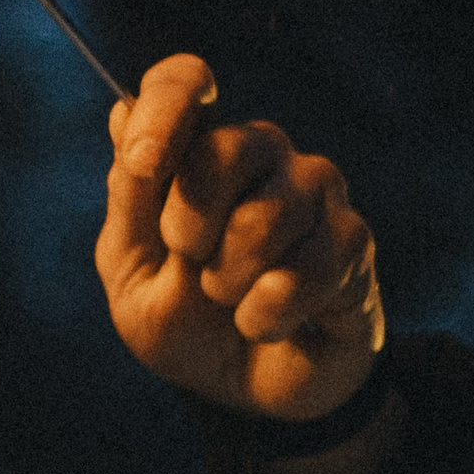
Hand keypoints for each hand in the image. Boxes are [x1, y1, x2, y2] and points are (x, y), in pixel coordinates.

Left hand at [94, 51, 383, 421]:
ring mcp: (312, 191)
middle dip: (193, 218)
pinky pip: (313, 265)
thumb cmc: (182, 322)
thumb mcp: (132, 273)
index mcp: (193, 148)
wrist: (241, 393)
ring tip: (226, 299)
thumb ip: (132, 200)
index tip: (144, 161)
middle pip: (231, 145)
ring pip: (271, 213)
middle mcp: (258, 154)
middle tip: (186, 257)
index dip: (165, 108)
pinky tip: (263, 323)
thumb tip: (121, 111)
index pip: (185, 81)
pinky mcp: (352, 240)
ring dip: (230, 277)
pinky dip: (270, 311)